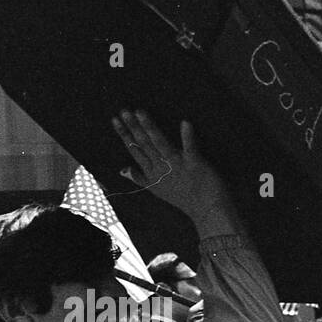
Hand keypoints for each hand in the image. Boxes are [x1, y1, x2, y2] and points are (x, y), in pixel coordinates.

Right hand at [111, 110, 236, 235]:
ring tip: (140, 112)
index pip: (135, 150)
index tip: (115, 119)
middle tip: (124, 110)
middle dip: (133, 127)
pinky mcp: (195, 164)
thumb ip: (139, 177)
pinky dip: (188, 136)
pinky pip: (190, 148)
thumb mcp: (156, 189)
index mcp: (152, 172)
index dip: (124, 134)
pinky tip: (185, 122)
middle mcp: (161, 168)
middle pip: (144, 144)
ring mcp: (177, 165)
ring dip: (150, 127)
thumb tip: (123, 169)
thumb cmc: (183, 198)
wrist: (206, 211)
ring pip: (160, 144)